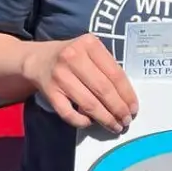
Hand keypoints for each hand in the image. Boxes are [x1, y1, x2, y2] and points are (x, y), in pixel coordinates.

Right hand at [23, 33, 137, 133]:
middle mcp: (73, 57)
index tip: (134, 108)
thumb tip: (126, 99)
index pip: (115, 73)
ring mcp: (60, 75)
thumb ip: (107, 68)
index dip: (127, 94)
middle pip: (103, 89)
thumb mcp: (89, 52)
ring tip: (114, 126)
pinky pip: (69, 113)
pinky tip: (90, 122)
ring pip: (89, 104)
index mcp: (89, 44)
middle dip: (118, 109)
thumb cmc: (71, 57)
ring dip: (105, 118)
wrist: (37, 59)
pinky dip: (82, 121)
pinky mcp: (49, 91)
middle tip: (126, 121)